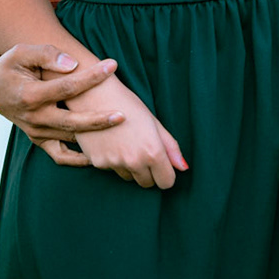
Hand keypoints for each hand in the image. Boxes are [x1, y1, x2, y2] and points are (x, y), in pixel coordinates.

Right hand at [0, 43, 123, 166]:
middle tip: (123, 115)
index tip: (113, 65)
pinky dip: (78, 159)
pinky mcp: (38, 139)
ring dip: (94, 138)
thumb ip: (46, 55)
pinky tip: (98, 156)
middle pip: (72, 122)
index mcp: (30, 96)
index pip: (67, 88)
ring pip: (70, 139)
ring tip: (118, 133)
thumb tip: (72, 64)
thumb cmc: (11, 66)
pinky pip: (59, 155)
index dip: (91, 77)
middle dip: (99, 120)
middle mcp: (34, 118)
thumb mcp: (22, 53)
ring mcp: (36, 131)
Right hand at [67, 77, 186, 188]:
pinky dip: (114, 161)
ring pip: (129, 177)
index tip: (163, 165)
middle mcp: (134, 162)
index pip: (166, 182)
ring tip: (126, 143)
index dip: (166, 174)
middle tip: (144, 151)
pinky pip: (112, 170)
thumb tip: (183, 167)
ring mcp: (114, 164)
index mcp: (152, 152)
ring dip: (131, 168)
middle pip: (147, 183)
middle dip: (149, 172)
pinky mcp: (97, 163)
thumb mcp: (154, 122)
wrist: (94, 95)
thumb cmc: (128, 104)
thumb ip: (170, 147)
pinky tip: (112, 141)